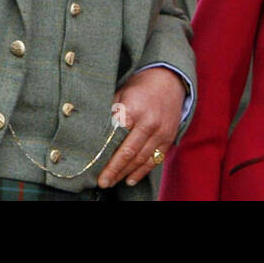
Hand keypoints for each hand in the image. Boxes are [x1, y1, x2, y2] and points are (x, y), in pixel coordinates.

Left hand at [98, 67, 185, 187]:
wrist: (170, 80)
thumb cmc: (140, 87)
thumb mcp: (121, 94)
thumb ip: (110, 114)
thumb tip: (93, 134)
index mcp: (134, 109)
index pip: (116, 138)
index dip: (106, 154)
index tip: (95, 167)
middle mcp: (150, 122)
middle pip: (129, 152)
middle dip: (114, 170)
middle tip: (102, 182)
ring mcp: (161, 131)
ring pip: (141, 159)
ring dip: (126, 173)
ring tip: (113, 182)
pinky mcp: (169, 137)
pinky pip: (155, 159)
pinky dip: (142, 171)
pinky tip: (130, 179)